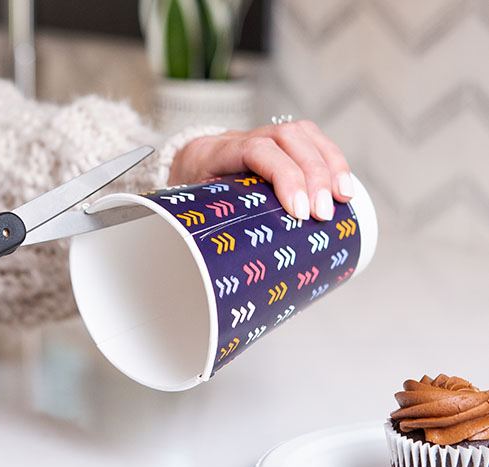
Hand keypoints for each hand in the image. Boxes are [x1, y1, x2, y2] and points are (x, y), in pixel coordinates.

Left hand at [169, 120, 353, 220]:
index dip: (283, 176)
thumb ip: (207, 230)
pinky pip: (310, 139)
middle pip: (286, 138)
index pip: (255, 150)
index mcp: (213, 153)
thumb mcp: (189, 214)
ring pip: (302, 133)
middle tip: (323, 214)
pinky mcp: (279, 142)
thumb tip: (231, 272)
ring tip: (342, 198)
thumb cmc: (188, 199)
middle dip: (312, 175)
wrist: (183, 170)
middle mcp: (239, 137)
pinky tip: (342, 184)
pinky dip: (331, 159)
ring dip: (329, 165)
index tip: (298, 212)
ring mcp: (261, 135)